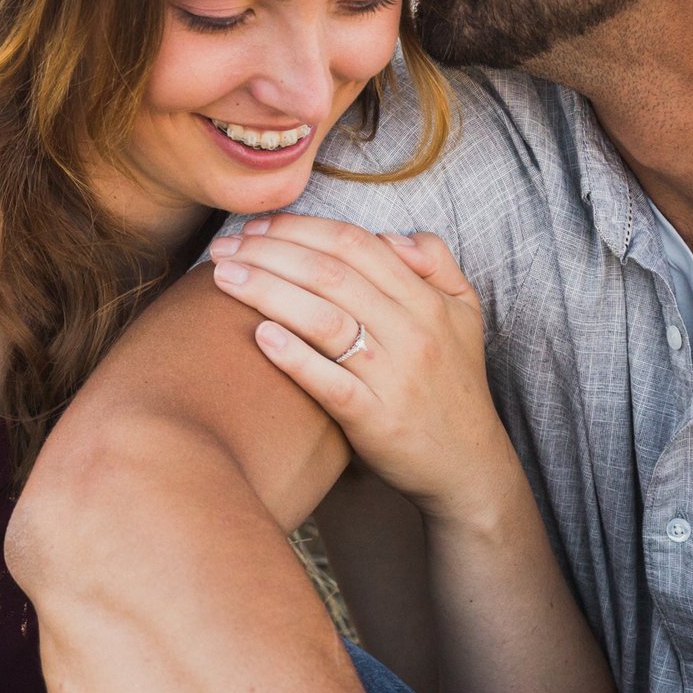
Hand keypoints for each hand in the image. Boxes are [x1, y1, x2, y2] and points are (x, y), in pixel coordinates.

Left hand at [208, 215, 512, 525]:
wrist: (468, 466)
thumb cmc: (452, 383)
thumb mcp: (465, 312)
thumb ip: (436, 261)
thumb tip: (389, 235)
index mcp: (427, 300)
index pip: (355, 244)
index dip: (301, 229)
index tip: (257, 226)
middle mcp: (412, 332)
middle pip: (330, 275)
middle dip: (269, 252)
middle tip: (224, 246)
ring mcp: (394, 377)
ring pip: (325, 320)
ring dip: (268, 292)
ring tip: (224, 278)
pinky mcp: (376, 420)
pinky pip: (331, 383)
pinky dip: (294, 358)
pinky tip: (259, 336)